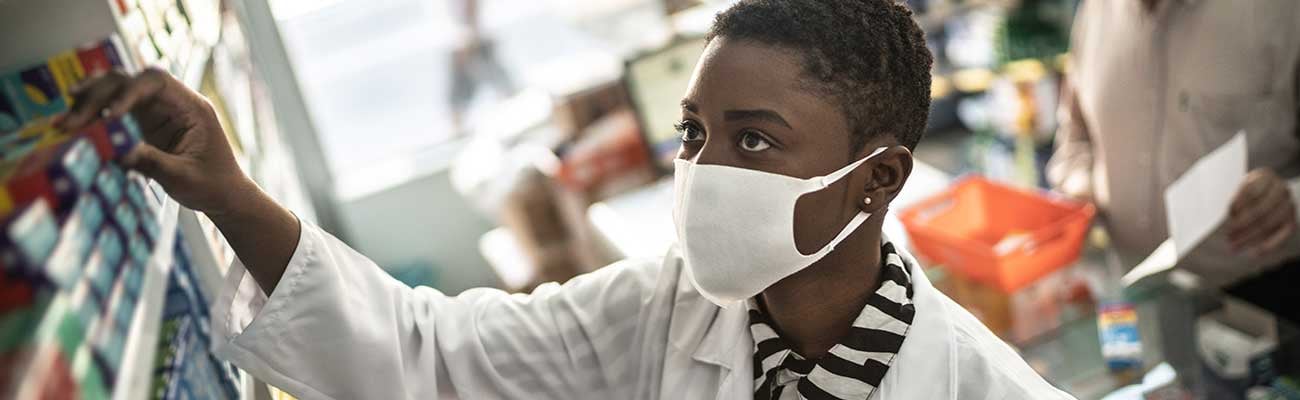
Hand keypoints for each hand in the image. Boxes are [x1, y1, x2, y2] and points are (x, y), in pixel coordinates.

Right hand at [57, 68, 298, 292]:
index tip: (109, 114)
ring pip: (115, 93)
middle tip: (73, 122)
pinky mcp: (141, 126)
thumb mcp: (184, 177)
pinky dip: (92, 119)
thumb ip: (152, 162)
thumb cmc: (213, 185)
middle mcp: (171, 103)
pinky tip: (71, 128)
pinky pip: (111, 114)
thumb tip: (117, 151)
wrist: (223, 196)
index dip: (128, 90)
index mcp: (191, 107)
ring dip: (88, 104)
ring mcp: (155, 112)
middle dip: (98, 97)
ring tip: (64, 123)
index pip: (156, 81)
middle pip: (128, 82)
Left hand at [1226, 168, 1297, 256]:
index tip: (1226, 214)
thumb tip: (1218, 216)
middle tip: (1226, 236)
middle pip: (1261, 209)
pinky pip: (1283, 235)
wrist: (1269, 192)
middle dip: (1242, 225)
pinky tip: (1254, 253)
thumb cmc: (1244, 191)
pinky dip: (1269, 245)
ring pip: (1269, 223)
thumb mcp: (1237, 186)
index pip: (1251, 190)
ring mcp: (1288, 205)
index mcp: (1264, 176)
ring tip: (1233, 247)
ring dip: (1250, 238)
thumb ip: (1230, 197)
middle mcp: (1280, 189)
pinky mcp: (1291, 220)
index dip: (1238, 203)